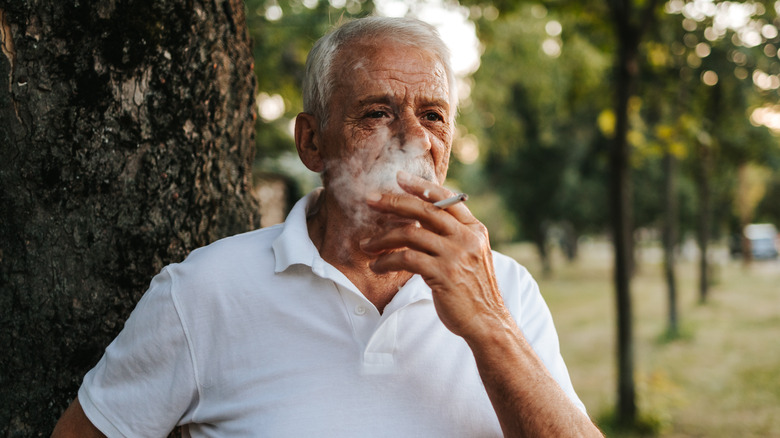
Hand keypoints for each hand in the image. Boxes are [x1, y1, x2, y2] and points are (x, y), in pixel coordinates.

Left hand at [361, 171, 511, 338]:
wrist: (488, 322)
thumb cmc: (473, 291)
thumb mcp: (470, 256)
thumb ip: (452, 236)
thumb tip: (420, 220)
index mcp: (475, 229)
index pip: (446, 198)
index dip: (420, 186)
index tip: (399, 178)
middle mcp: (467, 238)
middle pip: (424, 210)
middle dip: (393, 202)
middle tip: (370, 200)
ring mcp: (456, 255)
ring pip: (410, 234)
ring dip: (382, 238)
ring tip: (367, 246)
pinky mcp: (443, 274)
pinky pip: (406, 258)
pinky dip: (386, 260)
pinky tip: (377, 266)